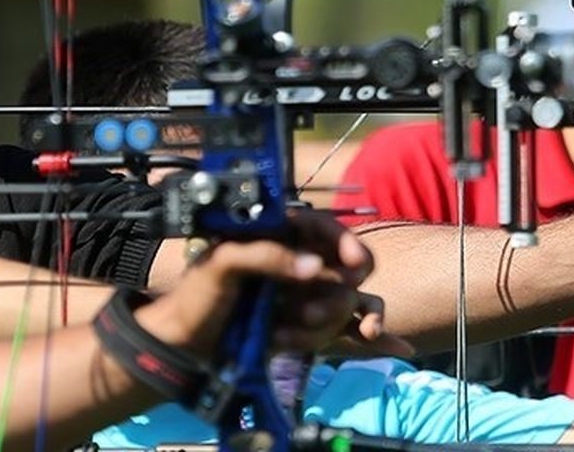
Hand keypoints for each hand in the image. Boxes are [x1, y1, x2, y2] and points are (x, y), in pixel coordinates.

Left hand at [136, 211, 410, 360]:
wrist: (185, 346)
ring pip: (345, 302)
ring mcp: (305, 296)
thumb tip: (313, 267)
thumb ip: (267, 255)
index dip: (343, 241)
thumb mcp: (222, 262)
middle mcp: (297, 262)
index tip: (351, 262)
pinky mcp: (308, 327)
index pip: (323, 228)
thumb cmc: (196, 295)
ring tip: (283, 335)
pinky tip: (389, 342)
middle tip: (306, 312)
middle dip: (333, 292)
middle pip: (345, 267)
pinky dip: (370, 333)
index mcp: (276, 236)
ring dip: (321, 324)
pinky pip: (347, 326)